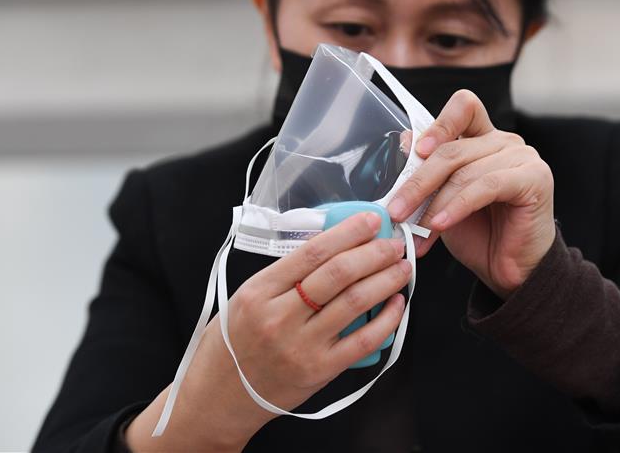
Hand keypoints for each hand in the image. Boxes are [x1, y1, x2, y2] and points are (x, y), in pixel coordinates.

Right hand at [125, 212, 410, 451]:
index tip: (370, 220)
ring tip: (402, 267)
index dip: (347, 232)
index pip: (312, 252)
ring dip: (386, 280)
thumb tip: (331, 247)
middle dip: (373, 253)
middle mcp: (279, 317)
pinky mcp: (319, 371)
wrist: (218, 399)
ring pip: (355, 302)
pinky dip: (386, 320)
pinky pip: (363, 341)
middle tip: (393, 243)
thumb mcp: (245, 299)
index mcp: (259, 292)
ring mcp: (301, 346)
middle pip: (338, 273)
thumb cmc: (231, 345)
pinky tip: (397, 305)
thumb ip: (283, 277)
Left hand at [387, 90, 555, 300]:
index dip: (439, 124)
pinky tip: (440, 225)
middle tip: (397, 209)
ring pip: (465, 171)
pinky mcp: (534, 178)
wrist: (511, 270)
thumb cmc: (479, 234)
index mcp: (483, 138)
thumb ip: (428, 173)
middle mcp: (504, 142)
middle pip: (453, 148)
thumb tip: (403, 143)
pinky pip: (486, 186)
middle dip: (418, 182)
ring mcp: (522, 157)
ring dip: (435, 204)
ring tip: (417, 229)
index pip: (463, 107)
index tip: (417, 152)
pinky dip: (458, 206)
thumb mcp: (442, 201)